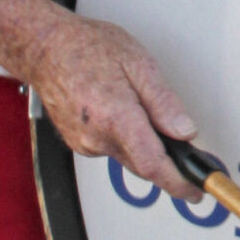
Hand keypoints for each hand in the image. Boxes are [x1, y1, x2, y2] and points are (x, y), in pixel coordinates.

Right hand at [24, 8, 200, 195]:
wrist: (44, 48)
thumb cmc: (87, 48)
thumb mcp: (139, 64)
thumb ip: (164, 102)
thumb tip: (185, 131)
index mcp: (116, 117)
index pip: (153, 165)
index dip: (178, 182)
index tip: (195, 191)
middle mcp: (97, 137)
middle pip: (143, 163)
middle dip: (166, 158)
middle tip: (182, 143)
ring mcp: (84, 143)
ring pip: (128, 156)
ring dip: (143, 143)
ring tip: (140, 107)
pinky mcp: (78, 143)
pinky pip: (111, 148)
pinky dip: (124, 137)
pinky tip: (120, 110)